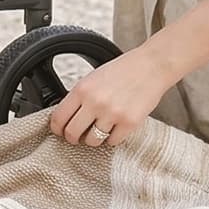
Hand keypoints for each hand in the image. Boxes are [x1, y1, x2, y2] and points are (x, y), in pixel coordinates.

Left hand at [47, 50, 173, 148]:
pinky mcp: (129, 123)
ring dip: (94, 139)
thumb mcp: (93, 78)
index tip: (60, 131)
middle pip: (72, 133)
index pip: (59, 118)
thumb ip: (79, 97)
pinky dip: (112, 138)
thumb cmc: (123, 71)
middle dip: (73, 137)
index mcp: (82, 89)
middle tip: (77, 136)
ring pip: (92, 141)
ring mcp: (112, 114)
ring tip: (98, 130)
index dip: (57, 129)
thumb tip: (66, 117)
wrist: (151, 67)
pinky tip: (114, 128)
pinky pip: (112, 142)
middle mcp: (95, 102)